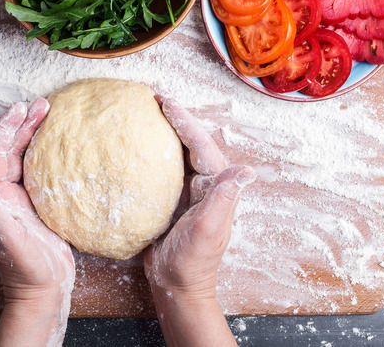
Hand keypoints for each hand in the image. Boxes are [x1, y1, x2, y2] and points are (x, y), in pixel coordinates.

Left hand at [0, 98, 74, 346]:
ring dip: (34, 136)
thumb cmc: (24, 269)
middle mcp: (3, 194)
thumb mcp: (5, 237)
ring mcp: (20, 200)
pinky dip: (47, 155)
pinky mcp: (36, 207)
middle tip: (42, 104)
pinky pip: (39, 172)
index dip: (6, 128)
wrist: (43, 291)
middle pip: (10, 149)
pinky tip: (62, 147)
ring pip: (24, 158)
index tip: (20, 108)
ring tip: (51, 115)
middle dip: (23, 125)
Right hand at [144, 97, 254, 346]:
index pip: (200, 145)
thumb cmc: (192, 262)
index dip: (184, 121)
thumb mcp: (207, 230)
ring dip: (164, 132)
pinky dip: (151, 154)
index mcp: (215, 187)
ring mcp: (187, 191)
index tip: (166, 102)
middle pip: (190, 143)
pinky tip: (134, 146)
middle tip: (152, 98)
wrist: (176, 285)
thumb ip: (223, 200)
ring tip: (145, 113)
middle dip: (174, 119)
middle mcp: (204, 185)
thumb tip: (248, 171)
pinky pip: (162, 170)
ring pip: (177, 153)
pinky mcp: (171, 200)